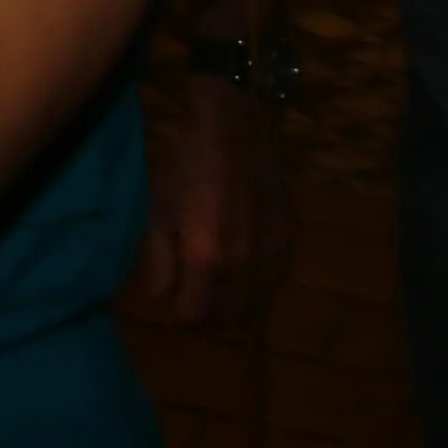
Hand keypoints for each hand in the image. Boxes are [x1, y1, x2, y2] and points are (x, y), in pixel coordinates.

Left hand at [133, 73, 288, 325]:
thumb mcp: (161, 207)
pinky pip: (273, 283)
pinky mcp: (288, 242)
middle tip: (189, 296)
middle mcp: (244, 267)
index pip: (195, 315)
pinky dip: (255, 287)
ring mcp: (272, 256)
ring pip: (255, 305)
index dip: (179, 317)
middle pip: (227, 318)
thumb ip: (159, 257)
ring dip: (233, 305)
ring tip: (213, 286)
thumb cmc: (189, 165)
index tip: (169, 307)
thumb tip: (158, 295)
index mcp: (207, 259)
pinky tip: (240, 269)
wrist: (238, 130)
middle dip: (206, 315)